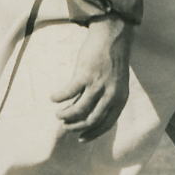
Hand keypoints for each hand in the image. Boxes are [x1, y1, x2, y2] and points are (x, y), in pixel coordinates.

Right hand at [52, 17, 132, 141]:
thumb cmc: (112, 60)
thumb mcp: (116, 83)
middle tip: (65, 126)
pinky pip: (69, 92)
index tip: (80, 138)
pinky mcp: (85, 74)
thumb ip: (105, 99)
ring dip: (66, 115)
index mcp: (120, 99)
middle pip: (91, 120)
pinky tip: (53, 97)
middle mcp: (111, 95)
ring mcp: (98, 85)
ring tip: (58, 114)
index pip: (106, 124)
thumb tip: (87, 115)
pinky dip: (59, 97)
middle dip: (76, 126)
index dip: (92, 133)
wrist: (112, 36)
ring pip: (79, 110)